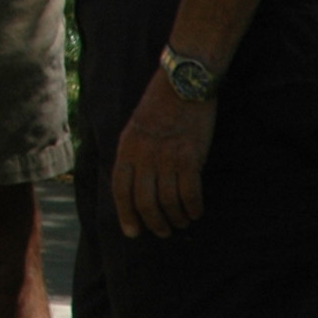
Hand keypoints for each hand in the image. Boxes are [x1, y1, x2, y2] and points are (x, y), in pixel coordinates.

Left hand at [112, 70, 215, 237]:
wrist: (182, 85)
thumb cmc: (160, 108)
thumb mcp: (135, 129)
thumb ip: (133, 156)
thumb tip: (135, 187)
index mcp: (127, 148)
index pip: (120, 190)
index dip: (126, 214)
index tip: (133, 233)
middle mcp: (144, 156)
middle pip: (144, 202)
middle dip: (154, 223)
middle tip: (162, 232)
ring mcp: (167, 158)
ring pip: (168, 202)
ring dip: (176, 218)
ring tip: (181, 222)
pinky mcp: (190, 158)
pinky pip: (190, 193)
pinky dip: (193, 208)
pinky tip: (196, 212)